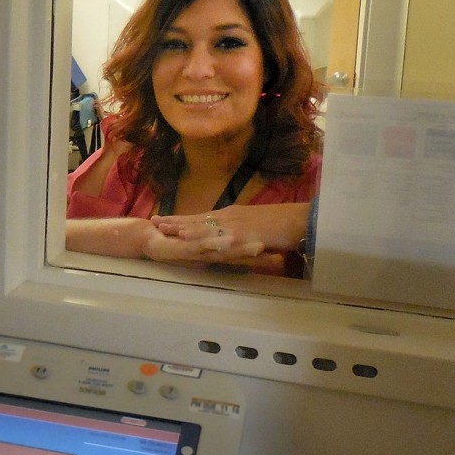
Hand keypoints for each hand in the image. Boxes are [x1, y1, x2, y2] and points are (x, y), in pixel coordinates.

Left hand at [153, 203, 309, 254]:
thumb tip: (229, 237)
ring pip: (203, 225)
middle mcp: (230, 217)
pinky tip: (189, 239)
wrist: (301, 220)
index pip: (201, 217)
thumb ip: (241, 231)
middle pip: (197, 219)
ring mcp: (236, 225)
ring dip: (183, 227)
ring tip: (163, 228)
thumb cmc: (282, 224)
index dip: (182, 219)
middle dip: (175, 221)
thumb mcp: (256, 227)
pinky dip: (202, 237)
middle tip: (153, 221)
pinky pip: (219, 236)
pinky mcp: (243, 234)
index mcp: (232, 216)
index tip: (164, 219)